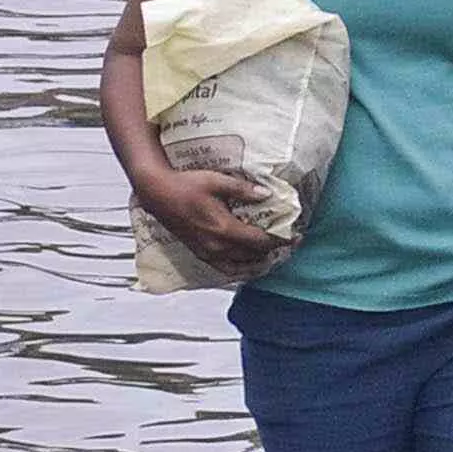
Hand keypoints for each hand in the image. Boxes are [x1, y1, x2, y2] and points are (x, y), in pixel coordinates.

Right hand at [132, 162, 281, 275]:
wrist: (158, 193)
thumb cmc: (186, 185)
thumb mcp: (218, 182)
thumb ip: (244, 190)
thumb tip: (267, 194)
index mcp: (224, 229)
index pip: (260, 241)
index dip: (280, 240)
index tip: (294, 237)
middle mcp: (217, 246)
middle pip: (253, 256)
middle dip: (272, 251)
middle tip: (287, 243)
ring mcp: (207, 252)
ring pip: (240, 266)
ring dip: (258, 262)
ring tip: (271, 254)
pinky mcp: (199, 253)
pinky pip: (224, 269)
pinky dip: (240, 269)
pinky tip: (248, 264)